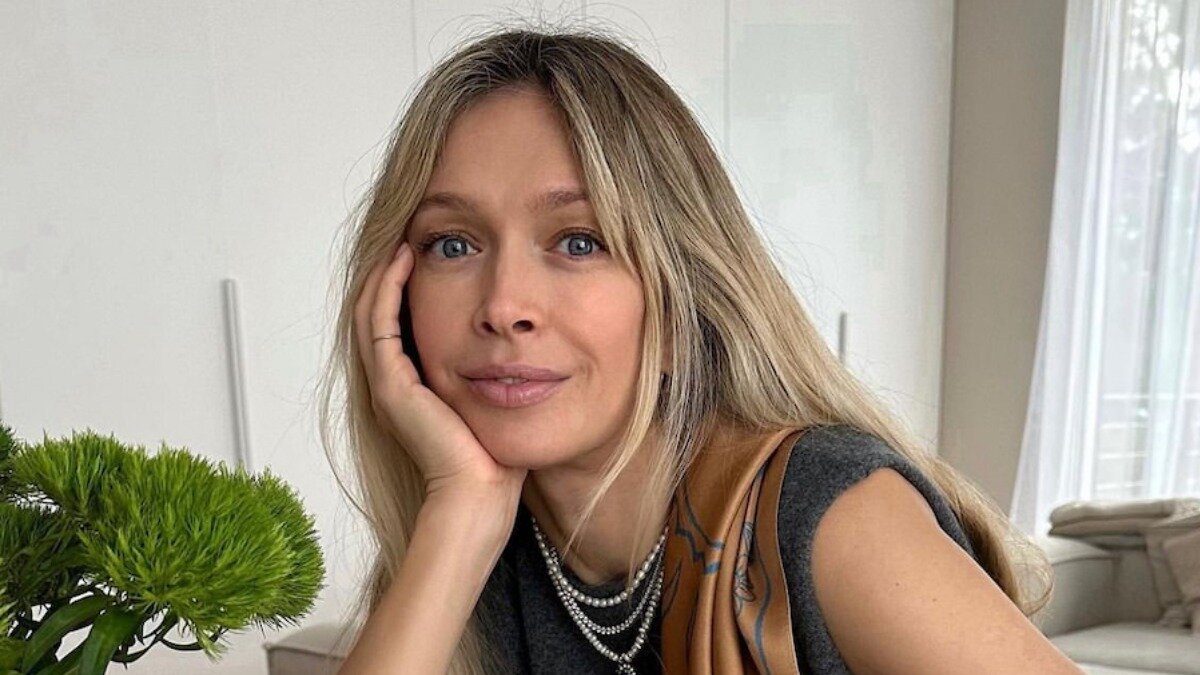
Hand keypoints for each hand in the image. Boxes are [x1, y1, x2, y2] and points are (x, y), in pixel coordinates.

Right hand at [354, 241, 527, 500]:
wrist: (480, 496)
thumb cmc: (496, 461)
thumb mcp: (498, 402)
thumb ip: (500, 374)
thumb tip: (527, 345)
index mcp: (412, 389)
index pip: (399, 323)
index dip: (408, 286)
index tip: (433, 251)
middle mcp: (392, 385)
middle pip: (378, 312)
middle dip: (393, 272)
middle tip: (413, 233)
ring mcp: (386, 384)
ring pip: (370, 310)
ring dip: (386, 271)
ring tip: (407, 237)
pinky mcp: (390, 386)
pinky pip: (379, 322)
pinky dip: (388, 288)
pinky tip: (408, 259)